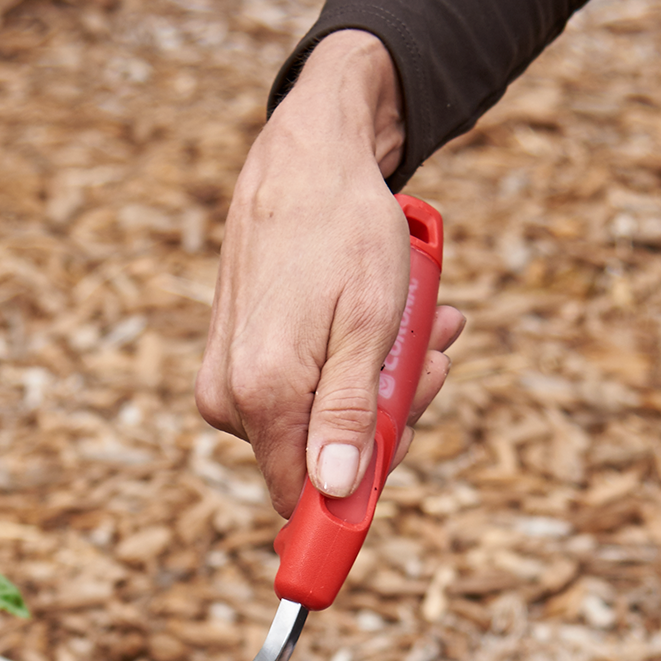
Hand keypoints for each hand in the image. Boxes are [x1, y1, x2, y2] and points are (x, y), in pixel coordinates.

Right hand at [197, 31, 467, 515]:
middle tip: (433, 356)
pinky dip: (350, 364)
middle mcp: (231, 397)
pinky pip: (303, 390)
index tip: (404, 440)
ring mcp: (227, 380)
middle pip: (320, 459)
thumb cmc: (345, 232)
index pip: (304, 499)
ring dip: (380, 384)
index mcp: (263, 394)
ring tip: (423, 323)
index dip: (361, 490)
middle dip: (389, 417)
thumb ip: (350, 415)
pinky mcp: (233, 360)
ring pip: (319, 422)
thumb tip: (336, 492)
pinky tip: (383, 320)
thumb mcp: (371, 325)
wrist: (303, 162)